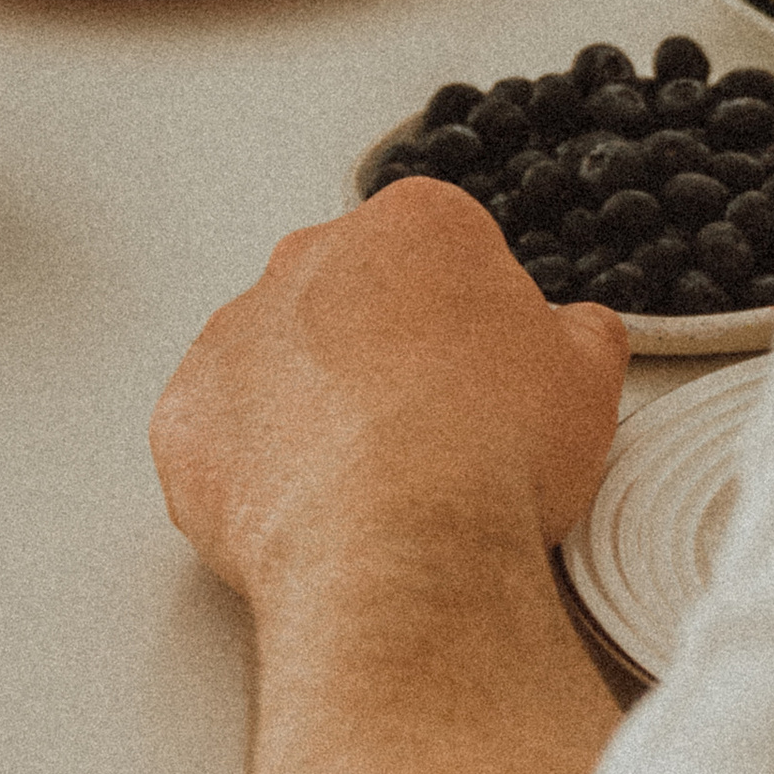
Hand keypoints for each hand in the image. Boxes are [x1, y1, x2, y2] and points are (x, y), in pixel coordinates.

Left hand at [152, 181, 627, 599]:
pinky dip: (252, 472)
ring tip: (365, 487)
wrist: (399, 547)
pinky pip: (217, 437)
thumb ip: (577, 333)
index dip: (468, 324)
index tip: (480, 378)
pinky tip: (305, 511)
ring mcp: (236, 334)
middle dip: (380, 356)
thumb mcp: (588, 379)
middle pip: (349, 297)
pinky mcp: (186, 415)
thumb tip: (575, 334)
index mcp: (416, 225)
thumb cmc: (486, 456)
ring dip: (310, 411)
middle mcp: (312, 259)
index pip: (442, 253)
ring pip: (275, 364)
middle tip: (426, 434)